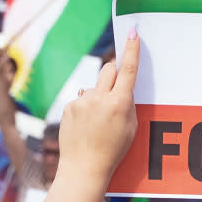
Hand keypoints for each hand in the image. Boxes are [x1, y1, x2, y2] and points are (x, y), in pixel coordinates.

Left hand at [59, 29, 138, 181]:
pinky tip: (86, 125)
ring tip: (98, 120)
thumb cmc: (113, 150)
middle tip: (117, 86)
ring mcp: (82, 102)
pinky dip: (86, 107)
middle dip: (114, 72)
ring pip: (95, 86)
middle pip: (108, 69)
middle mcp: (100, 98)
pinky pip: (82, 99)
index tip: (133, 34)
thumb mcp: (131, 127)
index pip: (128, 70)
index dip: (131, 50)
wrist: (84, 167)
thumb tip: (121, 87)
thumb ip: (127, 103)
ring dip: (99, 95)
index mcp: (119, 103)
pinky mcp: (69, 107)